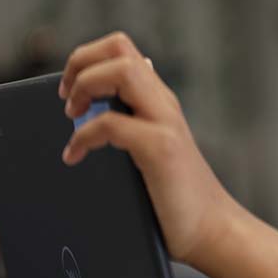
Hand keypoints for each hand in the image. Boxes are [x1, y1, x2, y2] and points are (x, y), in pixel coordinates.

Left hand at [59, 31, 239, 266]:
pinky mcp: (160, 148)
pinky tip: (76, 156)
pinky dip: (84, 136)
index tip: (69, 91)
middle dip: (80, 63)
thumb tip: (97, 112)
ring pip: (121, 70)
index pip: (122, 50)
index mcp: (158, 102)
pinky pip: (110, 123)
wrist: (211, 230)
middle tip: (66, 99)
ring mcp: (165, 123)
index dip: (87, 59)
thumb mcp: (151, 154)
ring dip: (86, 86)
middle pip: (119, 47)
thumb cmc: (176, 199)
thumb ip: (132, 128)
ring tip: (71, 117)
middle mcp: (163, 104)